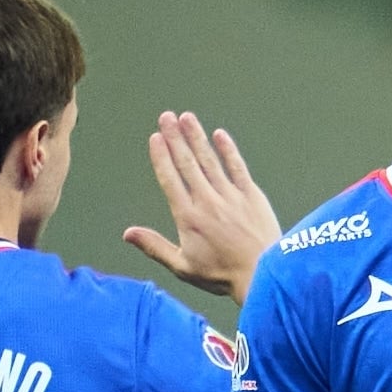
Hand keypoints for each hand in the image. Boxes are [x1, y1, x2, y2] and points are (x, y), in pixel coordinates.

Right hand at [131, 113, 280, 303]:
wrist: (264, 275)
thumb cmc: (223, 275)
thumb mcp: (183, 266)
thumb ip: (154, 246)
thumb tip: (127, 233)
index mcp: (188, 217)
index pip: (170, 179)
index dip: (161, 157)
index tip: (155, 138)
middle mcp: (208, 202)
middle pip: (187, 163)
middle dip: (175, 138)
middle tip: (166, 116)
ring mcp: (231, 197)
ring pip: (210, 161)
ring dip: (197, 137)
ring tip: (186, 118)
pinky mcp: (252, 196)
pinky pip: (238, 168)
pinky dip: (228, 150)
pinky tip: (219, 135)